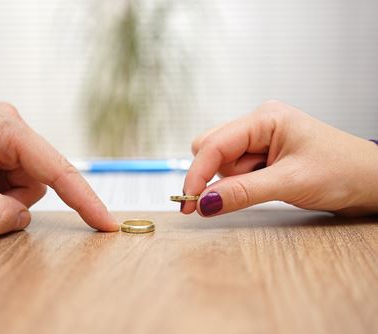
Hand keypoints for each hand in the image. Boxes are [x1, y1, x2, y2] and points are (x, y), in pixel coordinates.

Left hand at [0, 103, 118, 234]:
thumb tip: (22, 219)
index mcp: (6, 131)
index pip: (58, 170)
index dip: (85, 200)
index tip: (106, 222)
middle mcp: (12, 127)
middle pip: (36, 182)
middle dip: (9, 200)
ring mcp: (4, 135)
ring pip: (22, 183)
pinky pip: (8, 178)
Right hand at [182, 100, 377, 216]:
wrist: (372, 182)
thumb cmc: (343, 171)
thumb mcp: (290, 182)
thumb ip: (242, 192)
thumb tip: (203, 204)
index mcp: (264, 118)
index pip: (214, 144)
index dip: (197, 173)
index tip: (188, 203)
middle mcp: (258, 125)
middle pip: (211, 150)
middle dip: (218, 176)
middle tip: (239, 193)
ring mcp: (260, 141)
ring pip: (222, 164)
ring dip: (234, 182)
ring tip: (272, 185)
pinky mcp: (263, 157)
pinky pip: (236, 172)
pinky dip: (242, 185)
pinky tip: (270, 186)